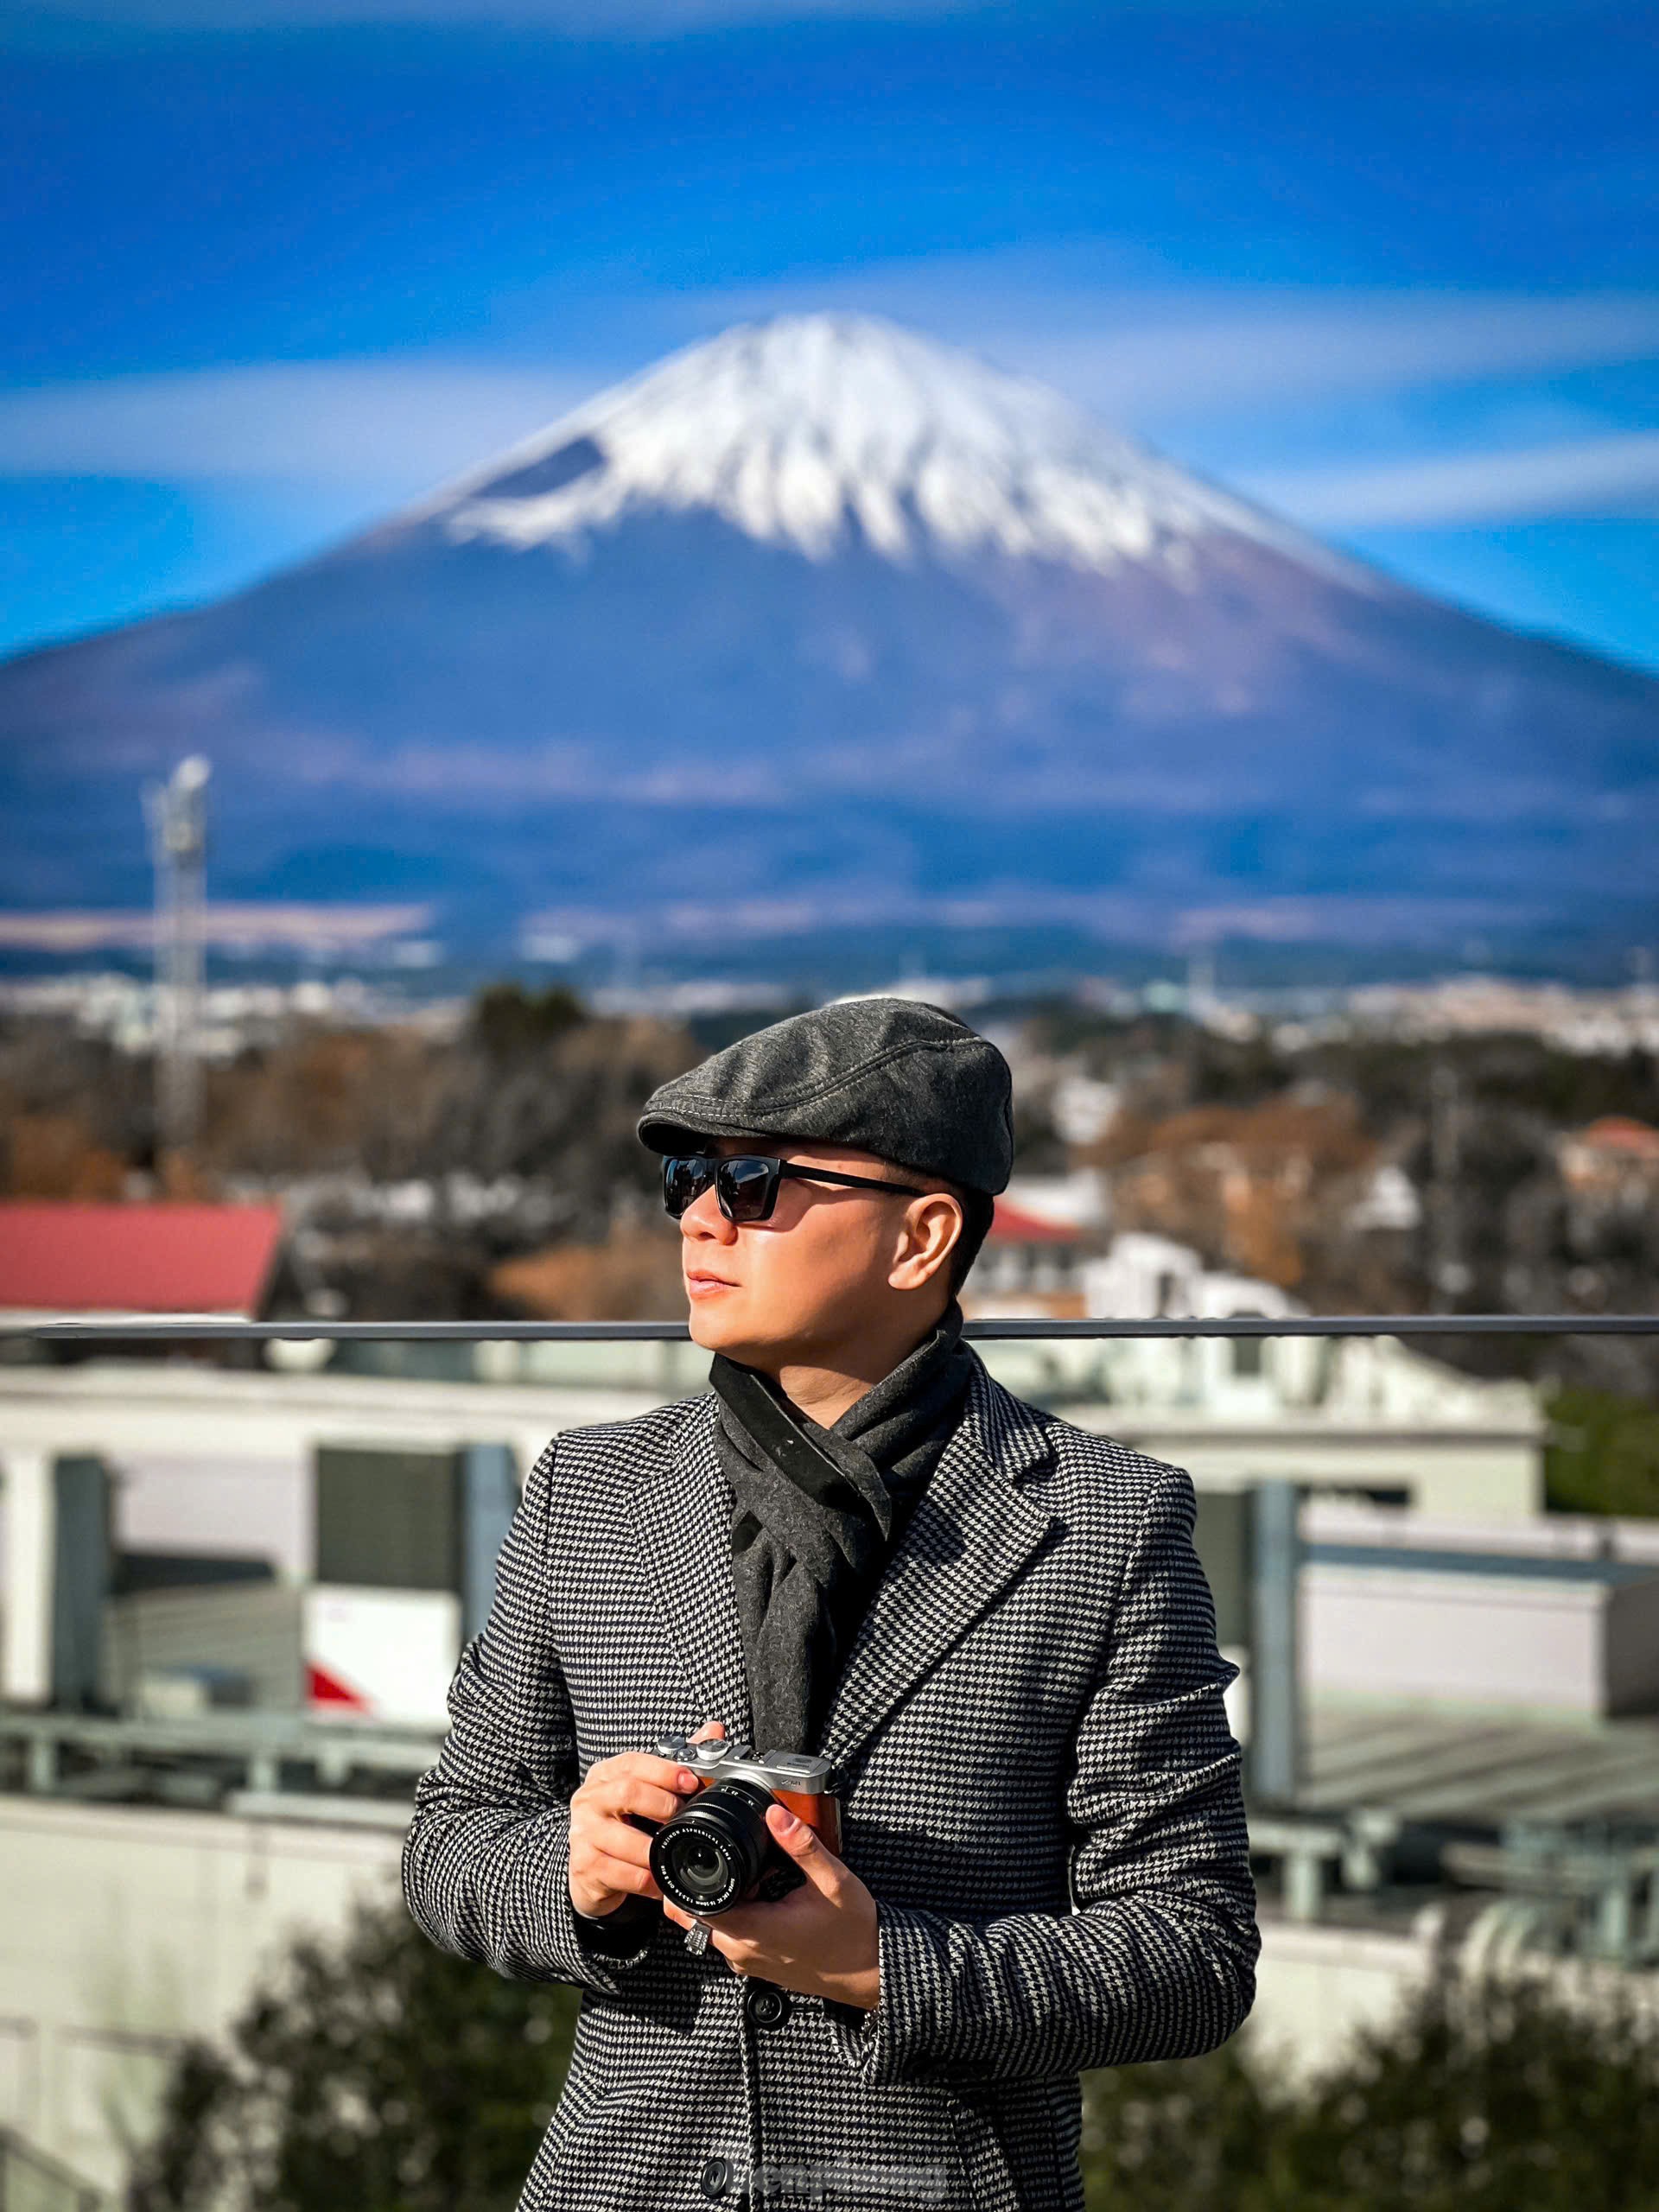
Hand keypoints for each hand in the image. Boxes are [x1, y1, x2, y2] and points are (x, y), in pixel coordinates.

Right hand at [568, 1717, 726, 1919]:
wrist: (592, 1869)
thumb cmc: (625, 1823)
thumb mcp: (647, 1791)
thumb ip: (679, 1763)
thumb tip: (714, 1729)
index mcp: (607, 1775)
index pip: (633, 1763)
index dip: (665, 1770)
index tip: (691, 1781)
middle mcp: (590, 1799)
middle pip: (627, 1792)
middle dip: (663, 1805)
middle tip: (685, 1818)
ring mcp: (583, 1833)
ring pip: (624, 1839)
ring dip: (656, 1849)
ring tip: (677, 1853)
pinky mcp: (584, 1866)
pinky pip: (621, 1874)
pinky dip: (647, 1880)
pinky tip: (661, 1882)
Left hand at [660, 1797, 880, 2011]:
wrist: (872, 1970)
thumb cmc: (854, 1933)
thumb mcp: (833, 1880)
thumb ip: (802, 1845)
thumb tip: (776, 1814)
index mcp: (756, 1931)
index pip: (697, 1908)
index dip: (688, 1880)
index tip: (698, 1854)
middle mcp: (745, 1951)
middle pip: (698, 1916)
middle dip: (704, 1885)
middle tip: (731, 1859)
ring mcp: (750, 1962)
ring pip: (712, 1927)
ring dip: (721, 1900)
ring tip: (753, 1876)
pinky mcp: (759, 1964)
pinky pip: (731, 1937)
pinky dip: (735, 1914)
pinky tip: (762, 1895)